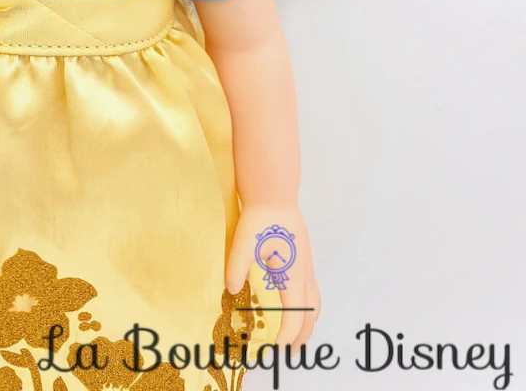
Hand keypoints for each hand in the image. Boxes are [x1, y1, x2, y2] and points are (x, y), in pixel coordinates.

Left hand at [225, 202, 320, 351]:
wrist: (274, 192)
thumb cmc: (259, 218)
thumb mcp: (243, 244)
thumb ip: (236, 268)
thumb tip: (232, 291)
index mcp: (293, 276)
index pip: (294, 317)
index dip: (287, 336)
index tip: (276, 350)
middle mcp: (304, 273)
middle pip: (310, 314)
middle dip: (302, 336)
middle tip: (291, 354)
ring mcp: (307, 264)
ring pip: (314, 302)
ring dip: (308, 322)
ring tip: (299, 335)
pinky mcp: (304, 256)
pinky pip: (312, 289)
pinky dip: (308, 306)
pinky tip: (297, 305)